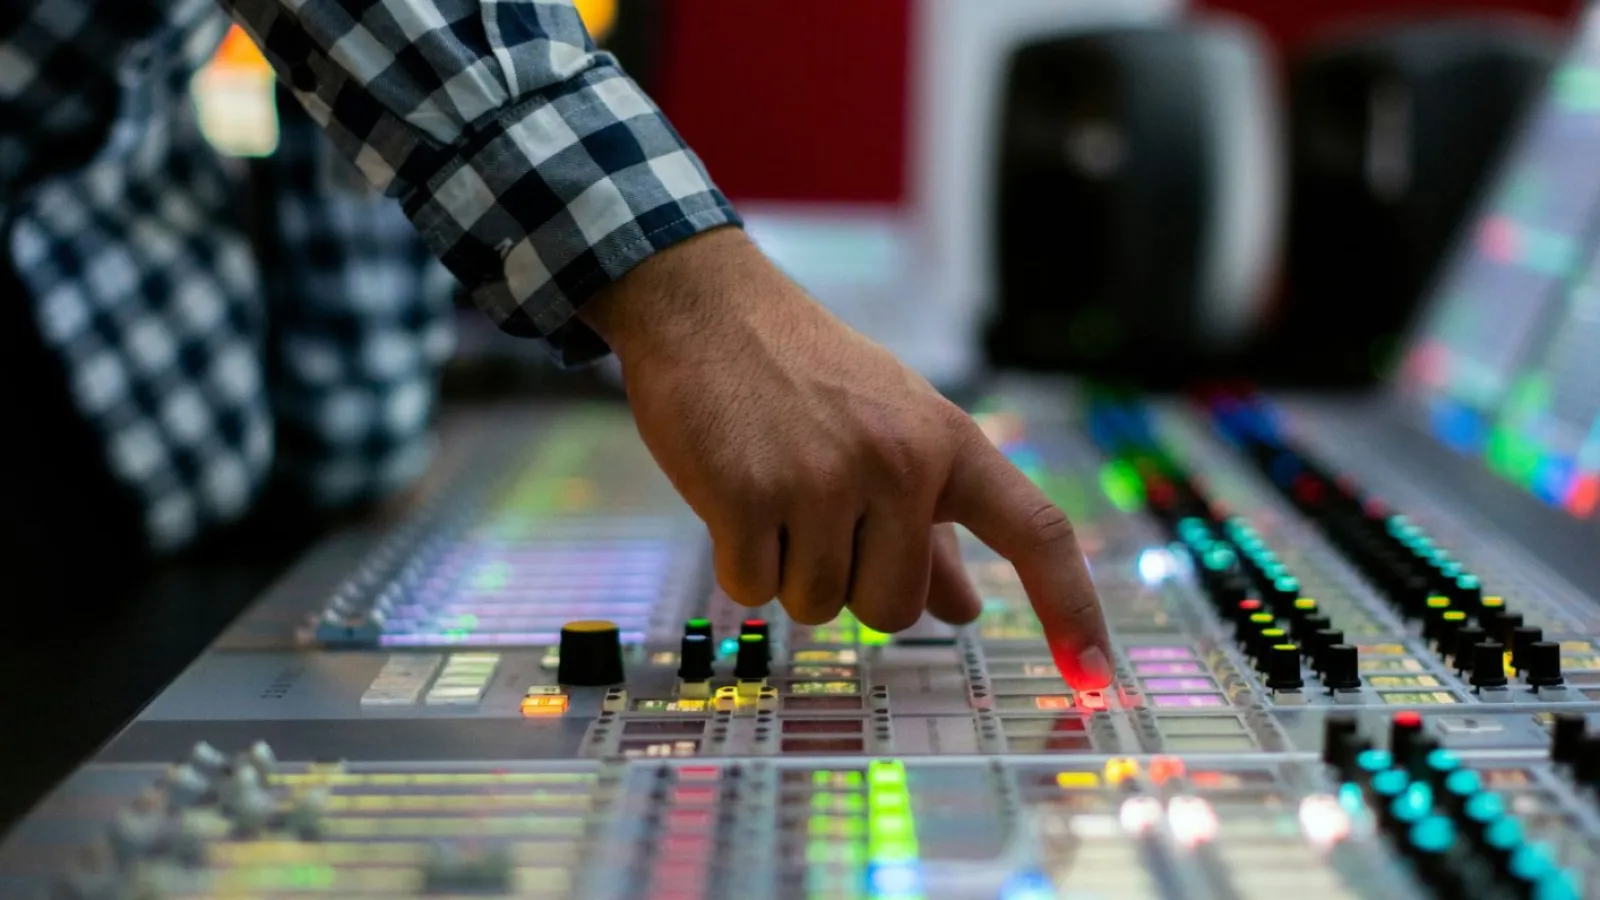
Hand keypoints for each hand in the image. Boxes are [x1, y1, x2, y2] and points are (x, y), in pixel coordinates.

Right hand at [579, 228, 1112, 687]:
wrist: (709, 309)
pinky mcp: (747, 496)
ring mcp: (821, 480)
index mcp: (947, 441)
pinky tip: (734, 495)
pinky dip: (739, 562)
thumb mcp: (893, 429)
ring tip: (774, 492)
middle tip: (819, 519)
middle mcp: (898, 461)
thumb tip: (964, 612)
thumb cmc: (808, 374)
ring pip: (818, 606)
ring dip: (789, 571)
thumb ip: (934, 526)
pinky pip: (754, 589)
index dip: (1071, 607)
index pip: (1035, 530)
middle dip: (852, 587)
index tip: (1095, 675)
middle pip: (894, 610)